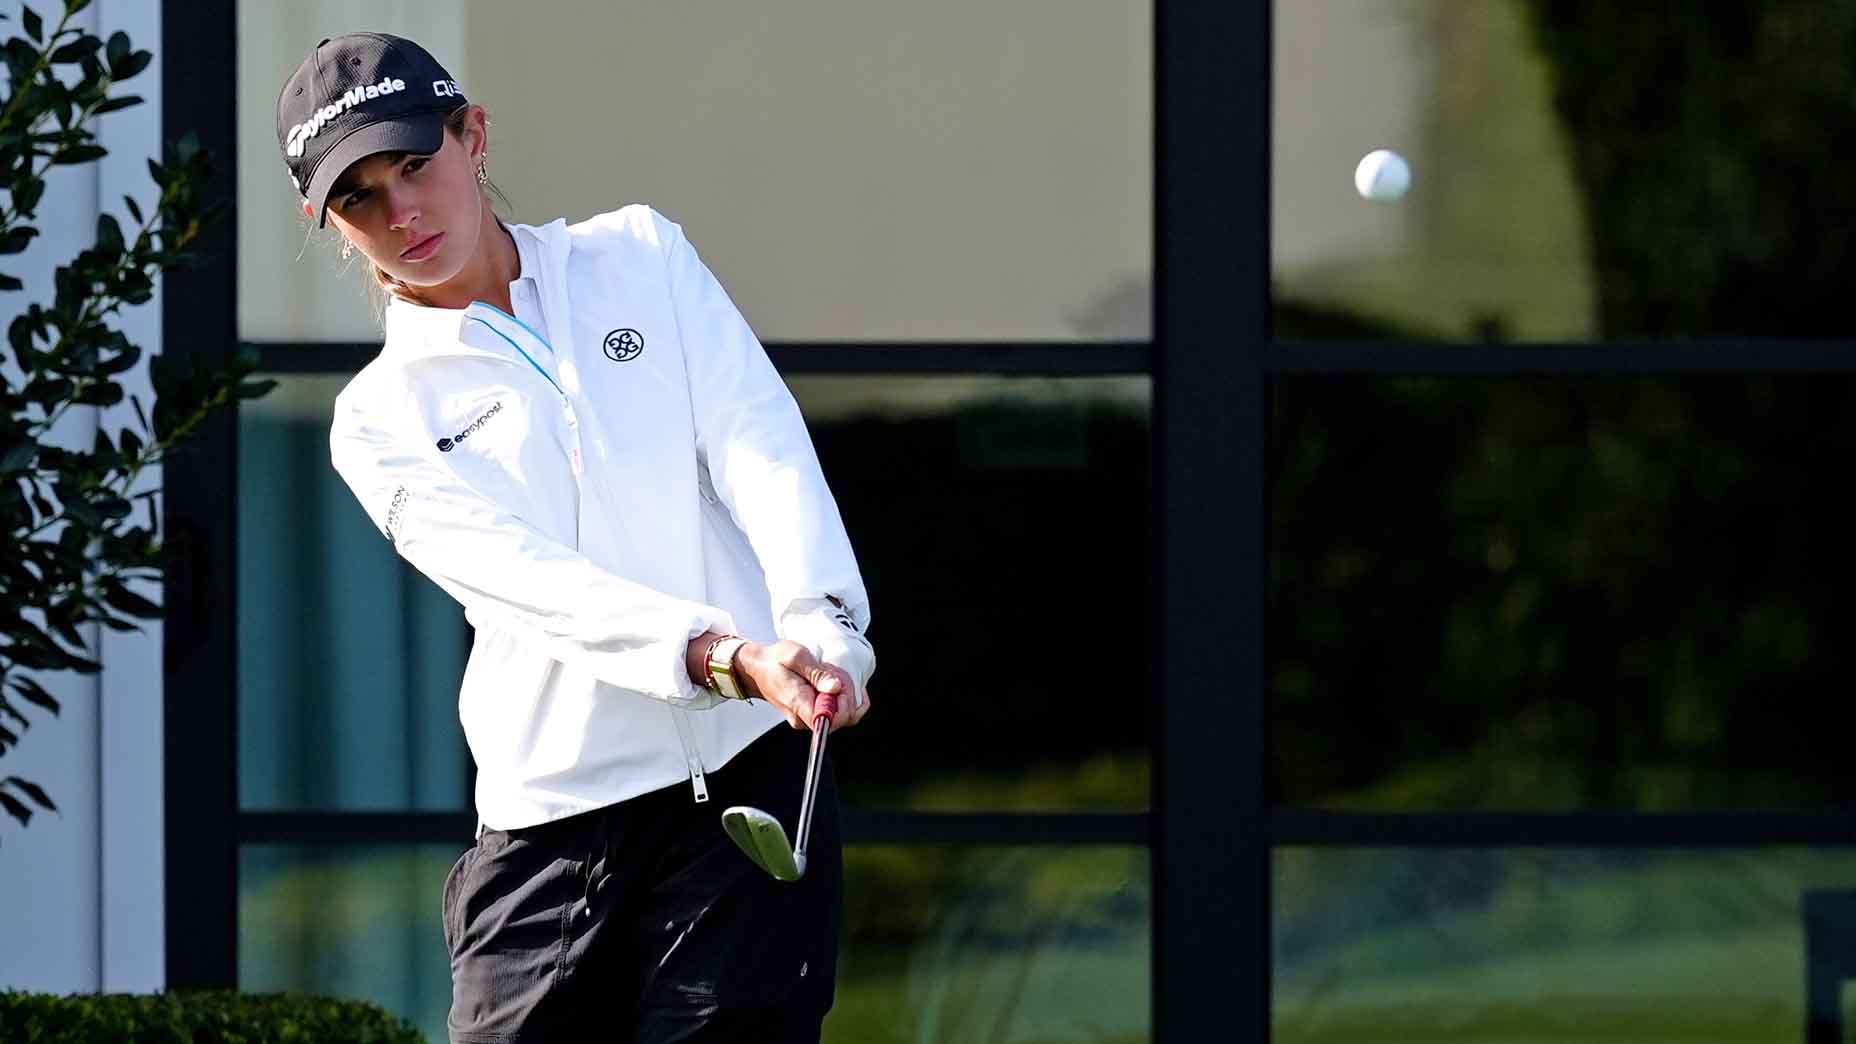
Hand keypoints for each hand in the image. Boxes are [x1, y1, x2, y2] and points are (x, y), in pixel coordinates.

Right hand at [735, 639, 870, 730]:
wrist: (759, 668)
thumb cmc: (774, 661)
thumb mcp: (796, 656)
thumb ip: (817, 673)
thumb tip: (835, 688)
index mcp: (798, 704)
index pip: (831, 720)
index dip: (844, 702)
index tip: (838, 682)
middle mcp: (803, 718)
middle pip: (842, 717)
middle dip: (846, 692)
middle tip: (832, 671)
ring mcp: (808, 719)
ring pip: (843, 714)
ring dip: (844, 692)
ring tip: (828, 674)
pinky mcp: (813, 715)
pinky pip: (837, 712)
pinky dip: (842, 696)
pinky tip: (833, 681)